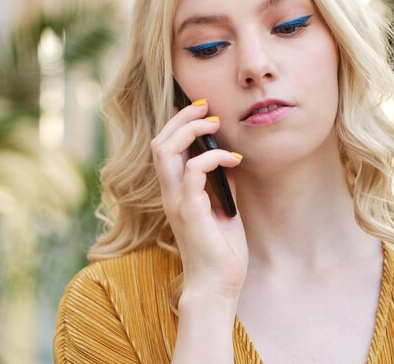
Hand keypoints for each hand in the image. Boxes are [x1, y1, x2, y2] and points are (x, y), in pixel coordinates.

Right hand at [150, 99, 247, 300]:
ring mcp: (177, 202)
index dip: (177, 124)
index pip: (164, 149)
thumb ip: (219, 184)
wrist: (217, 286)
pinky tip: (233, 159)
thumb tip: (228, 160)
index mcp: (174, 193)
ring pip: (166, 150)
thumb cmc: (220, 251)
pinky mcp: (190, 211)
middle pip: (160, 142)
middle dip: (181, 118)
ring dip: (190, 130)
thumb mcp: (223, 209)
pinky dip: (214, 157)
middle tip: (205, 107)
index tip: (199, 110)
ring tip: (214, 123)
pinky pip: (193, 170)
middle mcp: (169, 194)